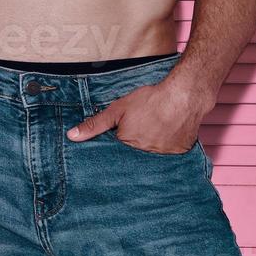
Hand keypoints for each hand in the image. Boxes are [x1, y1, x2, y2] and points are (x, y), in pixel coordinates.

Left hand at [65, 80, 202, 153]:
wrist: (183, 96)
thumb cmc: (150, 100)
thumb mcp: (117, 109)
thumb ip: (95, 124)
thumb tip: (71, 136)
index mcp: (126, 147)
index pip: (115, 155)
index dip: (114, 148)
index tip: (116, 141)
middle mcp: (143, 157)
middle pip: (132, 158)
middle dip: (131, 151)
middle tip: (138, 134)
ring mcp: (162, 158)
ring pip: (150, 158)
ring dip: (148, 150)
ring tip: (152, 134)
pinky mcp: (178, 156)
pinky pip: (168, 158)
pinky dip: (165, 149)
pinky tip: (165, 137)